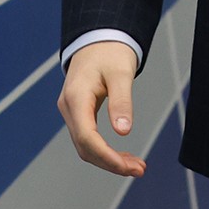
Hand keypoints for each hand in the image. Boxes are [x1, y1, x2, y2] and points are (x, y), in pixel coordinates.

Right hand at [57, 41, 146, 176]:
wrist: (98, 38)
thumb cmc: (110, 52)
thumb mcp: (121, 73)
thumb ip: (122, 101)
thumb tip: (123, 132)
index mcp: (76, 97)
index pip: (87, 137)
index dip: (107, 156)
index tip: (128, 167)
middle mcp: (69, 107)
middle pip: (85, 147)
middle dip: (111, 162)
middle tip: (139, 169)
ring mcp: (71, 111)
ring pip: (86, 146)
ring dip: (109, 159)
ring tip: (136, 166)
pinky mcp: (78, 113)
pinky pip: (89, 138)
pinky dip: (105, 150)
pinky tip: (123, 156)